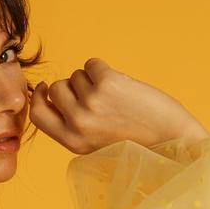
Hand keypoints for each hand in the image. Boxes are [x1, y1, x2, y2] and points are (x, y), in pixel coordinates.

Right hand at [27, 57, 205, 154]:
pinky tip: (122, 85)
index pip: (37, 114)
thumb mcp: (95, 144)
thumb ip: (73, 126)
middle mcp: (77, 123)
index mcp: (72, 142)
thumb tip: (52, 93)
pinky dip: (103, 68)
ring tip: (116, 97)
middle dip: (73, 87)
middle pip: (57, 88)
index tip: (43, 88)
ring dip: (93, 79)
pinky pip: (92, 64)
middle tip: (97, 96)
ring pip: (77, 75)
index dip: (38, 97)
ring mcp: (91, 102)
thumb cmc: (135, 142)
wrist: (172, 141)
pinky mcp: (108, 83)